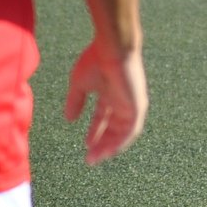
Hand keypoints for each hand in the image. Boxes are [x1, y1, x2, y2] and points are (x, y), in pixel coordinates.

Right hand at [66, 41, 146, 164]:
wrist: (113, 48)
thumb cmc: (96, 60)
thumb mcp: (80, 84)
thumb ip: (75, 101)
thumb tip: (68, 119)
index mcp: (111, 94)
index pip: (104, 117)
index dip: (95, 132)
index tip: (86, 145)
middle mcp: (123, 101)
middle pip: (114, 128)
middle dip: (102, 143)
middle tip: (90, 158)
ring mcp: (132, 104)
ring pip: (123, 132)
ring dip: (110, 146)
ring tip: (97, 158)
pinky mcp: (137, 107)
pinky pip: (131, 130)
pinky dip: (121, 142)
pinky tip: (109, 151)